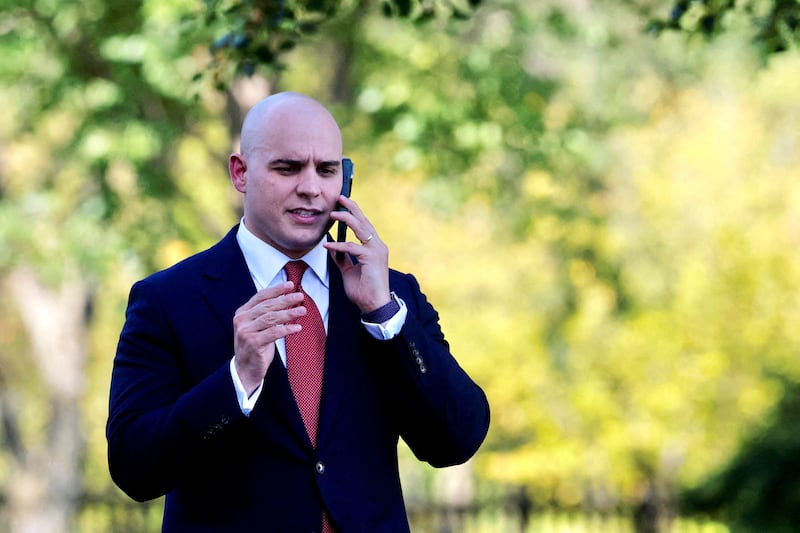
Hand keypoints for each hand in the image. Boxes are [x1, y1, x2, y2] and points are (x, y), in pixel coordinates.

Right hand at [233, 282, 305, 394]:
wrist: (244, 369)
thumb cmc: (255, 346)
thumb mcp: (259, 326)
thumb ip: (268, 314)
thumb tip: (288, 300)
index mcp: (242, 312)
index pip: (261, 296)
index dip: (276, 290)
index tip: (290, 285)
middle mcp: (242, 320)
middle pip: (268, 306)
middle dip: (286, 300)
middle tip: (300, 297)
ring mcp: (246, 332)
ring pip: (271, 318)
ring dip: (289, 313)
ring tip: (302, 311)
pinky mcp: (253, 343)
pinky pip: (274, 333)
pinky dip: (287, 329)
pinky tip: (298, 328)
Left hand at [324, 195, 391, 312]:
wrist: (375, 306)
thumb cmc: (364, 291)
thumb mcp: (349, 272)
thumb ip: (342, 259)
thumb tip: (332, 248)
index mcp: (375, 248)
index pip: (364, 226)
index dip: (354, 214)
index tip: (343, 205)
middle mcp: (378, 246)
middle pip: (364, 221)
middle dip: (352, 208)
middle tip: (340, 197)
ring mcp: (377, 251)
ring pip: (361, 228)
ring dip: (346, 219)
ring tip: (332, 213)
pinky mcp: (372, 258)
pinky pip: (352, 247)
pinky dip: (339, 246)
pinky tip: (327, 245)